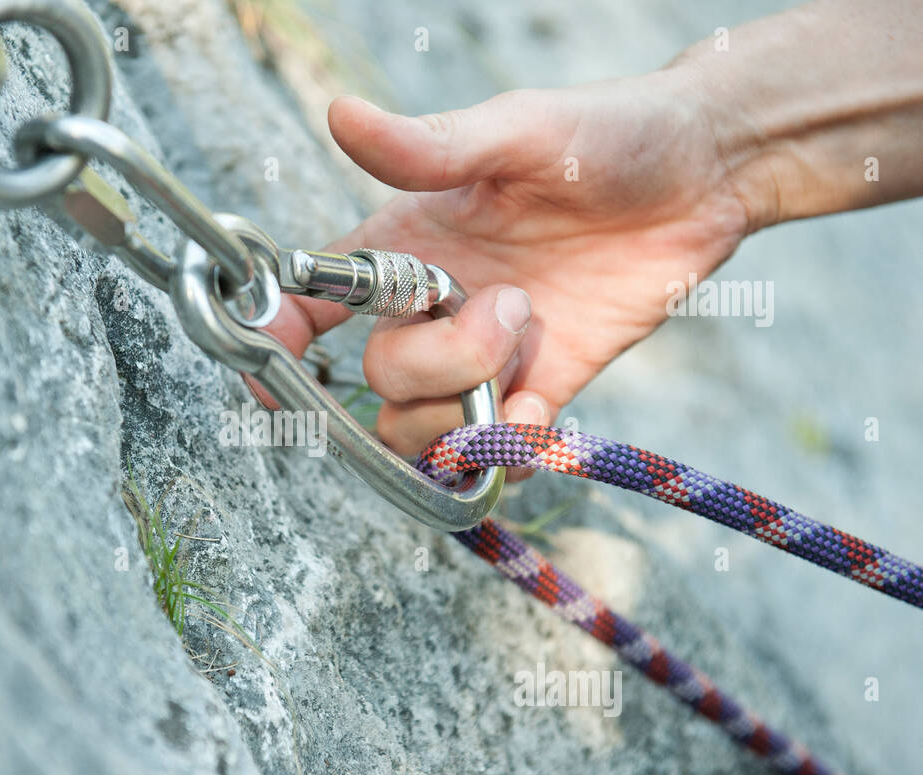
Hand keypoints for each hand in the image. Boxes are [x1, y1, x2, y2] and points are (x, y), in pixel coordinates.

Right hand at [262, 66, 752, 478]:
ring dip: (465, 408)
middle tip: (511, 304)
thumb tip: (340, 115)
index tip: (275, 357)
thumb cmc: (604, 133)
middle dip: (433, 365)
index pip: (317, 303)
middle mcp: (436, 310)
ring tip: (528, 341)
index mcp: (408, 247)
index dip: (281, 337)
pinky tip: (542, 416)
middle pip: (381, 381)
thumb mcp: (514, 131)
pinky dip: (510, 450)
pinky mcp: (547, 386)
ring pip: (426, 429)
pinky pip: (499, 454)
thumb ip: (429, 146)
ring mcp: (490, 356)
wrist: (706, 173)